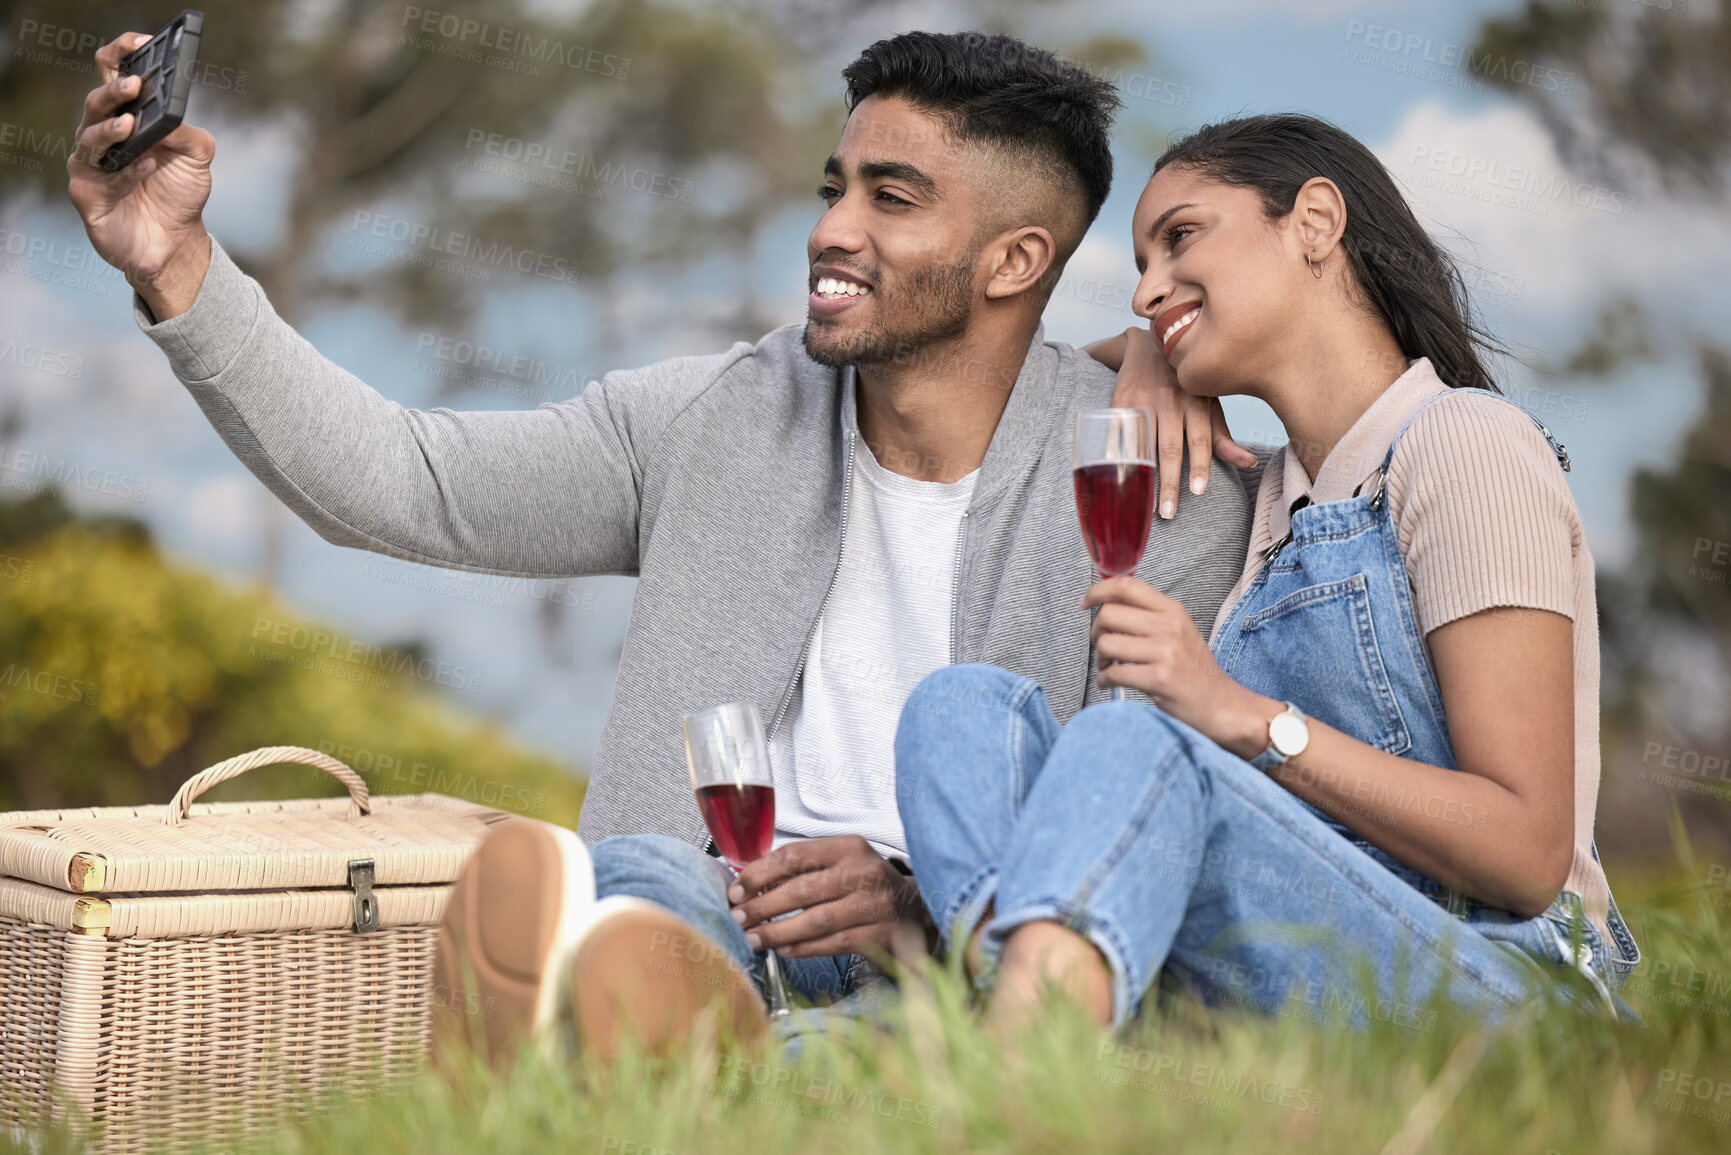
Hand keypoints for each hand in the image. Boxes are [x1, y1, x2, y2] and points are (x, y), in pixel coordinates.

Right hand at [68, 32, 215, 319]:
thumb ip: (187, 131)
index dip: (121, 54)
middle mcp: (101, 137)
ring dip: (111, 130)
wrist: (175, 243)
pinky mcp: (88, 196)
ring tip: (131, 126)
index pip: (113, 77)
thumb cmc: (180, 194)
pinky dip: (124, 172)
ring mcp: (91, 166)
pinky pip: (101, 178)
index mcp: (124, 119)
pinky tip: (145, 168)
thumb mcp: (197, 157)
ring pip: (90, 138)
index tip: (140, 40)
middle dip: (114, 91)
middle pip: (97, 104)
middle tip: (134, 85)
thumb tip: (170, 116)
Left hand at [727, 835, 933, 960]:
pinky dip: (802, 948)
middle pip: (800, 890)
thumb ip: (803, 868)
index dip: (759, 874)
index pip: (794, 856)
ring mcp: (874, 905)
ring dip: (777, 932)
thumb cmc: (867, 884)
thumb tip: (750, 884)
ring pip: (814, 921)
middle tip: (738, 918)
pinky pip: (831, 944)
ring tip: (753, 939)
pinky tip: (783, 950)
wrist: (917, 909)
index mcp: (849, 847)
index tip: (736, 889)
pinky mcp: (879, 935)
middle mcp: (864, 873)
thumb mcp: (841, 862)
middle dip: (762, 906)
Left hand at [1084, 574, 1273, 756]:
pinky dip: (1104, 680)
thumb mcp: (1178, 631)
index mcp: (1172, 611)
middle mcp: (1169, 627)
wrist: (1221, 704)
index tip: (1086, 603)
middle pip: (1109, 614)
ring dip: (1099, 659)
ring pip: (1107, 644)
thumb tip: (1108, 607)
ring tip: (1109, 667)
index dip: (1098, 591)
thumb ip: (1149, 617)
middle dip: (1096, 633)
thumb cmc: (1195, 671)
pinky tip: (1111, 683)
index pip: (1126, 586)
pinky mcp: (1159, 679)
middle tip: (1103, 647)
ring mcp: (1165, 652)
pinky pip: (1114, 673)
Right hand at [1092, 325, 1256, 519]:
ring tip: (1143, 503)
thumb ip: (1221, 435)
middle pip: (1170, 447)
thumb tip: (1248, 463)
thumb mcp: (1207, 401)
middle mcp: (1170, 401)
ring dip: (1144, 476)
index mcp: (1195, 401)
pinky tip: (1117, 479)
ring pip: (1144, 444)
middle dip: (1170, 481)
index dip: (1200, 465)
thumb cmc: (1183, 383)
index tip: (1198, 492)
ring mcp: (1142, 401)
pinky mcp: (1119, 403)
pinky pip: (1119, 435)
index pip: (1200, 439)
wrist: (1147, 345)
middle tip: (1169, 512)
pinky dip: (1118, 458)